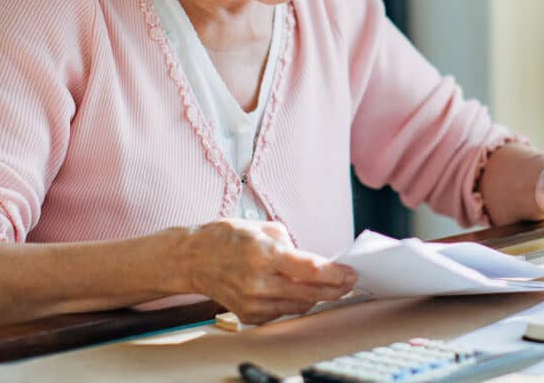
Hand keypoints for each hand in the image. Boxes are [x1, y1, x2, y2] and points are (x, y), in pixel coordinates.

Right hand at [178, 219, 356, 323]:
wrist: (192, 259)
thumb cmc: (226, 239)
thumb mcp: (262, 228)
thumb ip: (291, 246)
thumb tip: (313, 262)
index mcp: (264, 254)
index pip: (309, 269)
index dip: (335, 274)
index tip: (351, 273)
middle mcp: (259, 281)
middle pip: (310, 293)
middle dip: (335, 288)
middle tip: (349, 283)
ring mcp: (253, 301)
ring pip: (300, 306)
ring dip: (318, 297)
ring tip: (330, 286)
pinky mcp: (249, 314)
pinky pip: (283, 312)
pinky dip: (295, 303)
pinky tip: (300, 293)